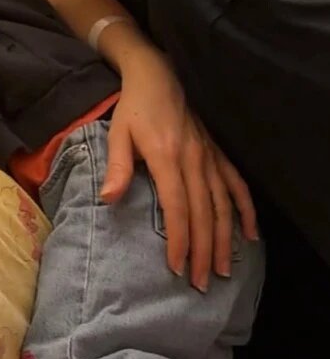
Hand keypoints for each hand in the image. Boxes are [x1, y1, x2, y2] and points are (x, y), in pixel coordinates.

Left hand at [101, 48, 258, 290]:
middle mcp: (193, 160)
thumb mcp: (118, 133)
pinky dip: (245, 209)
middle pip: (203, 213)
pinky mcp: (216, 152)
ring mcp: (208, 156)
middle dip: (203, 250)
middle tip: (202, 282)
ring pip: (222, 204)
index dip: (179, 239)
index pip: (176, 207)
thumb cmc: (133, 108)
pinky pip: (236, 183)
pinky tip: (249, 233)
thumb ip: (116, 166)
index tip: (178, 267)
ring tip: (224, 268)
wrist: (157, 76)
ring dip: (224, 238)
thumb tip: (108, 199)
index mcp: (167, 157)